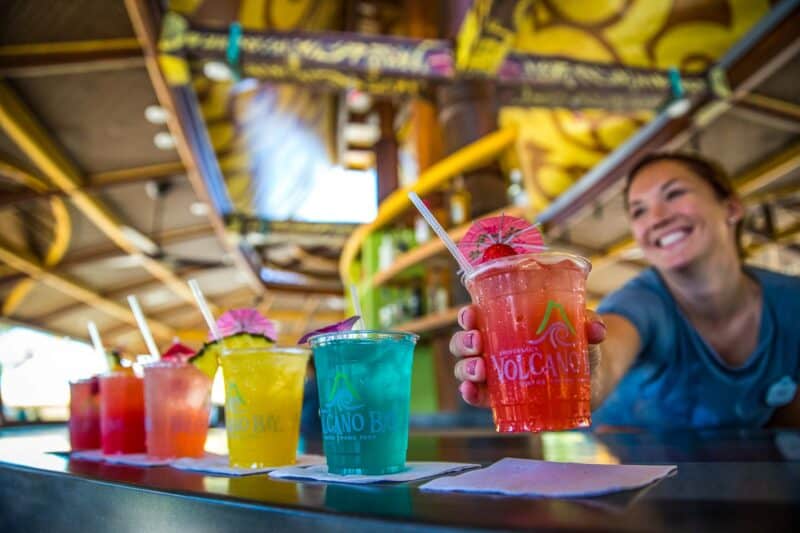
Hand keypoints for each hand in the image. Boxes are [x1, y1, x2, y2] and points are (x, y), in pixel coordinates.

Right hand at [450, 305, 606, 407]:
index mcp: (504, 324)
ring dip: (466, 368)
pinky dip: (469, 394)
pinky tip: (471, 392)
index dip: (468, 315)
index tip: (472, 315)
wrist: (590, 379)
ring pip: (465, 368)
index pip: (476, 316)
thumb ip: (588, 323)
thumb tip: (595, 329)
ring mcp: (494, 373)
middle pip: (463, 342)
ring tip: (480, 370)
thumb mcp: (581, 329)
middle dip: (464, 342)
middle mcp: (492, 347)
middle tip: (478, 343)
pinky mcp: (500, 398)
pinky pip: (477, 396)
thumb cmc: (578, 344)